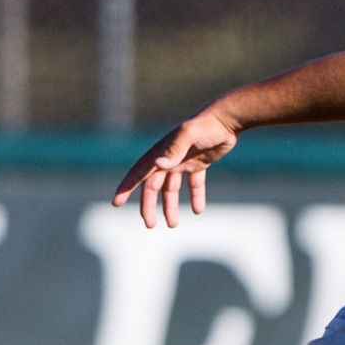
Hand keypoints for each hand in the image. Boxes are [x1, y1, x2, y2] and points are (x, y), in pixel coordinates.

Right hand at [111, 110, 239, 228]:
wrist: (227, 119)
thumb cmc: (206, 125)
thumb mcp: (188, 135)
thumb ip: (174, 150)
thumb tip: (158, 165)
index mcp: (161, 153)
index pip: (139, 173)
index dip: (127, 188)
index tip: (116, 202)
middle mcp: (169, 158)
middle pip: (154, 186)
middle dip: (149, 205)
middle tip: (149, 224)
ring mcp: (184, 161)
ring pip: (172, 188)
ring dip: (171, 206)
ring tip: (172, 225)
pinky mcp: (199, 163)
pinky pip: (194, 184)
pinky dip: (195, 196)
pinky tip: (198, 210)